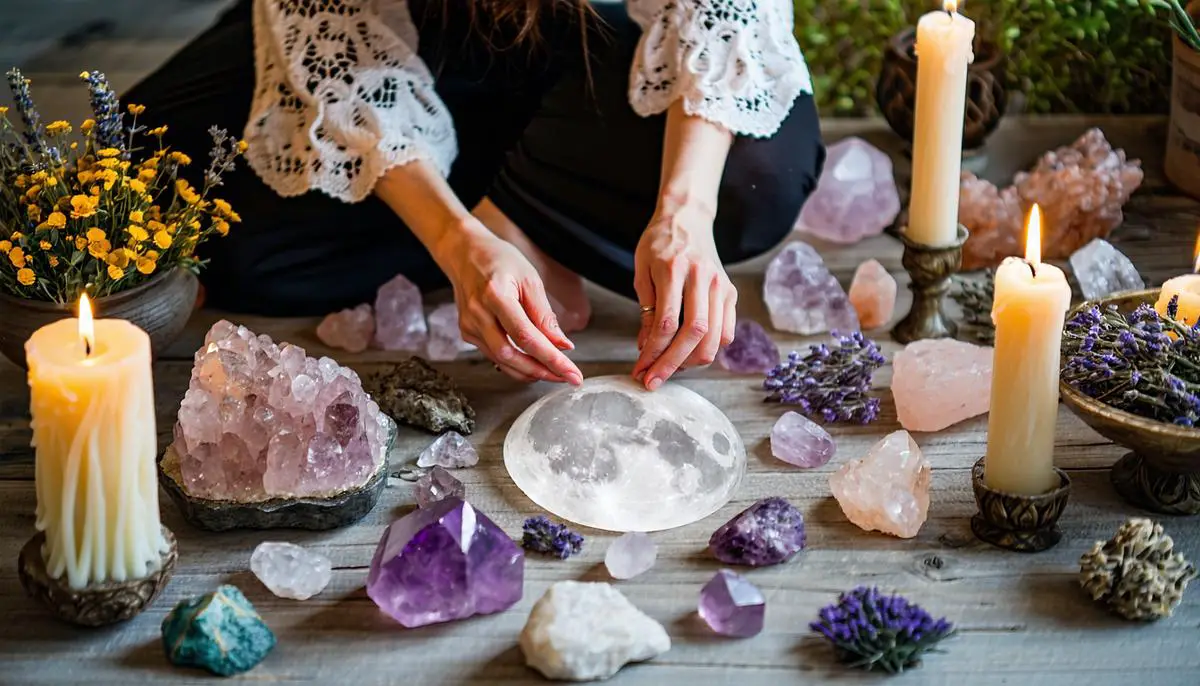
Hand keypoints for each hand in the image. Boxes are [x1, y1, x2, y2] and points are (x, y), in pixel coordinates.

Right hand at [438, 223, 582, 383]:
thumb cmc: (499, 261)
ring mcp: (469, 325)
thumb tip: (562, 345)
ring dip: (529, 371)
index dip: (550, 358)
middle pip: (510, 355)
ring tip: (554, 372)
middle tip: (566, 376)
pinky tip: (532, 362)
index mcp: (495, 295)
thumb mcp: (530, 279)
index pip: (526, 336)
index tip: (572, 372)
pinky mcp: (467, 333)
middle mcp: (478, 313)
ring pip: (501, 361)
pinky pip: (493, 355)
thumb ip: (544, 315)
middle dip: (541, 371)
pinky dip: (515, 363)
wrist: (464, 254)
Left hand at [632, 205, 736, 389]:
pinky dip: (710, 349)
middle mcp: (702, 277)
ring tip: (671, 369)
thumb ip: (646, 310)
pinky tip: (690, 353)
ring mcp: (721, 285)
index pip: (666, 322)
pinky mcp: (731, 292)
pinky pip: (726, 332)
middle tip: (653, 381)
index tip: (640, 370)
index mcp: (674, 268)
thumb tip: (647, 348)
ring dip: (692, 362)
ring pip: (714, 337)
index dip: (653, 352)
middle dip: (672, 364)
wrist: (688, 218)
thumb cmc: (659, 244)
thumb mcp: (642, 271)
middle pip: (694, 333)